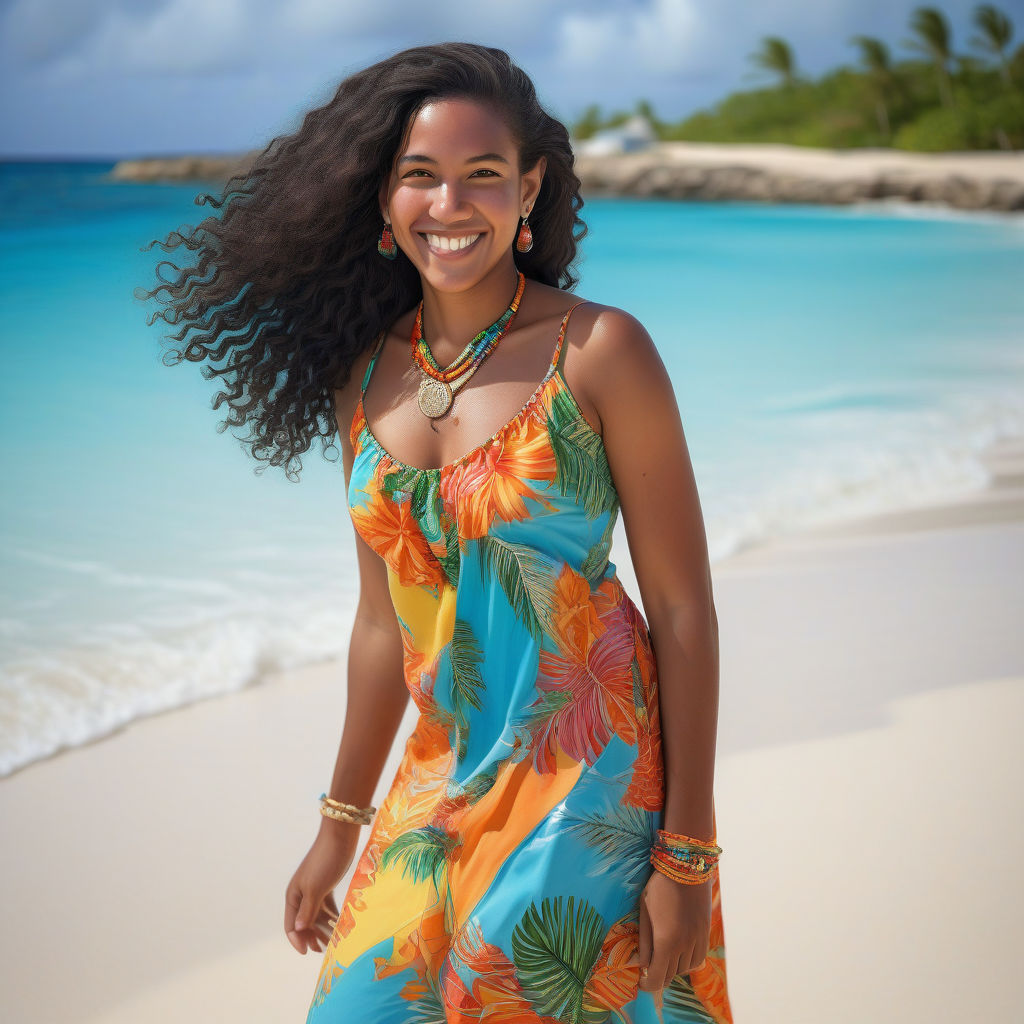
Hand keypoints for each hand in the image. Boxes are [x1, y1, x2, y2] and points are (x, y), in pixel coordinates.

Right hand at [284, 822, 360, 953]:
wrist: (340, 837)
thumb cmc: (325, 861)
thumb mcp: (316, 888)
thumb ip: (307, 911)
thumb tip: (298, 930)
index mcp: (293, 896)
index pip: (291, 925)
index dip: (298, 940)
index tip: (308, 952)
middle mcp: (301, 894)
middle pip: (304, 922)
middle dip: (312, 937)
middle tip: (324, 950)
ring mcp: (314, 890)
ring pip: (316, 915)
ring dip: (323, 928)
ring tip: (333, 942)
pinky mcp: (327, 885)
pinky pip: (326, 907)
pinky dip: (332, 917)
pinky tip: (339, 926)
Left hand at [627, 870, 711, 1009]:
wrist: (687, 868)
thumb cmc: (659, 887)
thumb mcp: (645, 912)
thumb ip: (644, 941)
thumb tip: (642, 964)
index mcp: (666, 942)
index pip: (657, 978)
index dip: (647, 985)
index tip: (640, 982)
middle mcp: (684, 946)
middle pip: (671, 975)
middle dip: (658, 975)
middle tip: (648, 968)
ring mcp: (698, 940)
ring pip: (685, 969)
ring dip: (673, 968)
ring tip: (662, 957)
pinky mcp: (706, 933)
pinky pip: (698, 959)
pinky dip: (687, 962)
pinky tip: (679, 952)